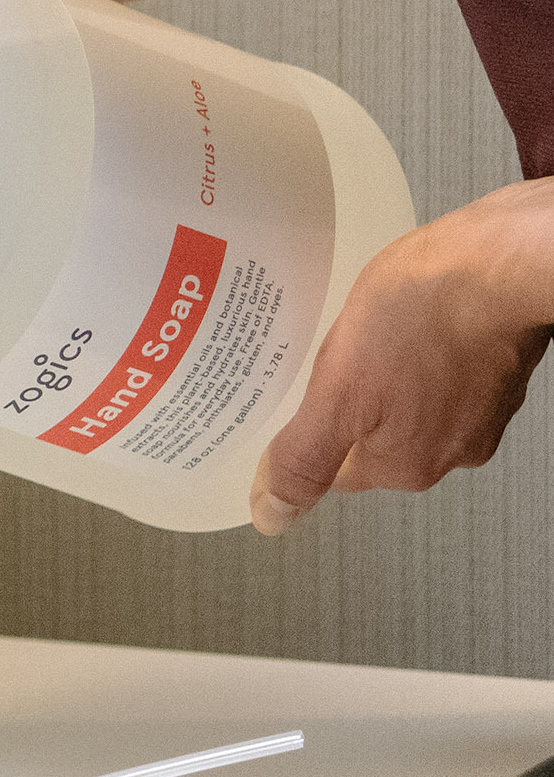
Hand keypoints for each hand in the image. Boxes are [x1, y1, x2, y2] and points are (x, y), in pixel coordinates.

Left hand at [250, 179, 553, 533]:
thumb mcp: (337, 393)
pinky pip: (437, 371)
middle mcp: (450, 450)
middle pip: (369, 434)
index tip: (298, 397)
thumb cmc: (423, 316)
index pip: (333, 469)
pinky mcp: (496, 370)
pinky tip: (408, 318)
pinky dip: (417, 349)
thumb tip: (273, 515)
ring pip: (405, 401)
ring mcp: (480, 409)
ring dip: (382, 372)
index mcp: (405, 465)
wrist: (503, 261)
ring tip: (373, 331)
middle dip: (346, 397)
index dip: (307, 430)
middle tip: (336, 354)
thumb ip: (304, 458)